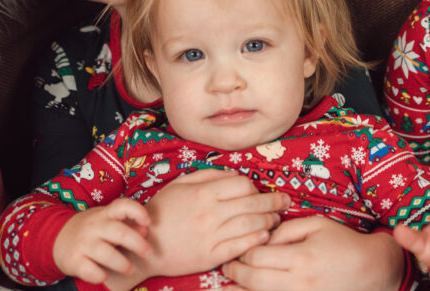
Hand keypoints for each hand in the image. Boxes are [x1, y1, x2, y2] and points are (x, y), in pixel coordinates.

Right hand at [52, 197, 151, 284]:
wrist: (57, 238)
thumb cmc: (93, 231)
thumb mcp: (108, 222)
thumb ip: (127, 224)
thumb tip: (145, 230)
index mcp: (105, 214)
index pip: (122, 206)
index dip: (138, 212)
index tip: (148, 222)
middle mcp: (93, 226)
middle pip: (120, 233)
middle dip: (138, 244)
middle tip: (148, 253)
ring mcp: (82, 243)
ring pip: (106, 254)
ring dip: (122, 264)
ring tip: (130, 269)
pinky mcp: (73, 261)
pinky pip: (91, 271)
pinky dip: (100, 275)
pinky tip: (105, 274)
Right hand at [138, 170, 289, 276]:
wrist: (144, 246)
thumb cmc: (161, 212)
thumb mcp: (179, 185)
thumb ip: (207, 176)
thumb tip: (232, 174)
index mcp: (203, 193)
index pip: (241, 184)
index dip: (254, 186)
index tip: (258, 191)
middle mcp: (209, 213)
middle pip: (251, 204)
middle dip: (273, 202)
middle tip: (285, 201)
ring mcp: (211, 236)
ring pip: (250, 225)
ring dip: (269, 221)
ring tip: (277, 219)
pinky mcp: (210, 256)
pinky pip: (239, 247)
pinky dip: (255, 240)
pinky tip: (265, 236)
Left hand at [222, 215, 404, 290]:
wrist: (371, 270)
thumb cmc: (343, 243)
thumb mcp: (316, 225)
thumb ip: (286, 230)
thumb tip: (262, 240)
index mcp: (300, 257)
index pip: (257, 256)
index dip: (242, 252)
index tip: (237, 248)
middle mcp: (298, 282)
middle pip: (253, 280)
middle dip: (234, 273)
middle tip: (226, 267)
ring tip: (227, 286)